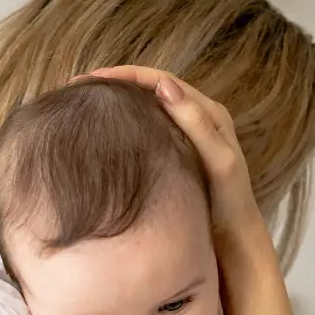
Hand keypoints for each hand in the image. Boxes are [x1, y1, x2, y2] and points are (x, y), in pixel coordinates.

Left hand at [80, 67, 307, 314]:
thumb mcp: (155, 277)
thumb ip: (128, 256)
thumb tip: (73, 246)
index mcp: (194, 203)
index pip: (165, 142)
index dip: (129, 114)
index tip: (79, 100)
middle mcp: (217, 193)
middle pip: (187, 120)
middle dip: (144, 89)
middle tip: (96, 74)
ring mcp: (233, 200)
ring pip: (209, 124)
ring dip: (168, 92)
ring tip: (128, 74)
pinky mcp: (241, 211)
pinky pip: (221, 155)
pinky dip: (194, 120)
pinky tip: (166, 95)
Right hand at [82, 66, 265, 251]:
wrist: (235, 239)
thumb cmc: (230, 202)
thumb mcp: (219, 161)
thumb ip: (196, 124)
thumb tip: (164, 85)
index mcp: (209, 112)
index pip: (160, 80)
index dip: (126, 74)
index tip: (92, 78)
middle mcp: (197, 117)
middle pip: (151, 89)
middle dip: (116, 83)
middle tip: (79, 86)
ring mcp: (185, 135)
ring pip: (146, 107)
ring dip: (119, 101)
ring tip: (85, 102)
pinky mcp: (175, 153)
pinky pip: (146, 128)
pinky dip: (125, 123)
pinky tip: (104, 131)